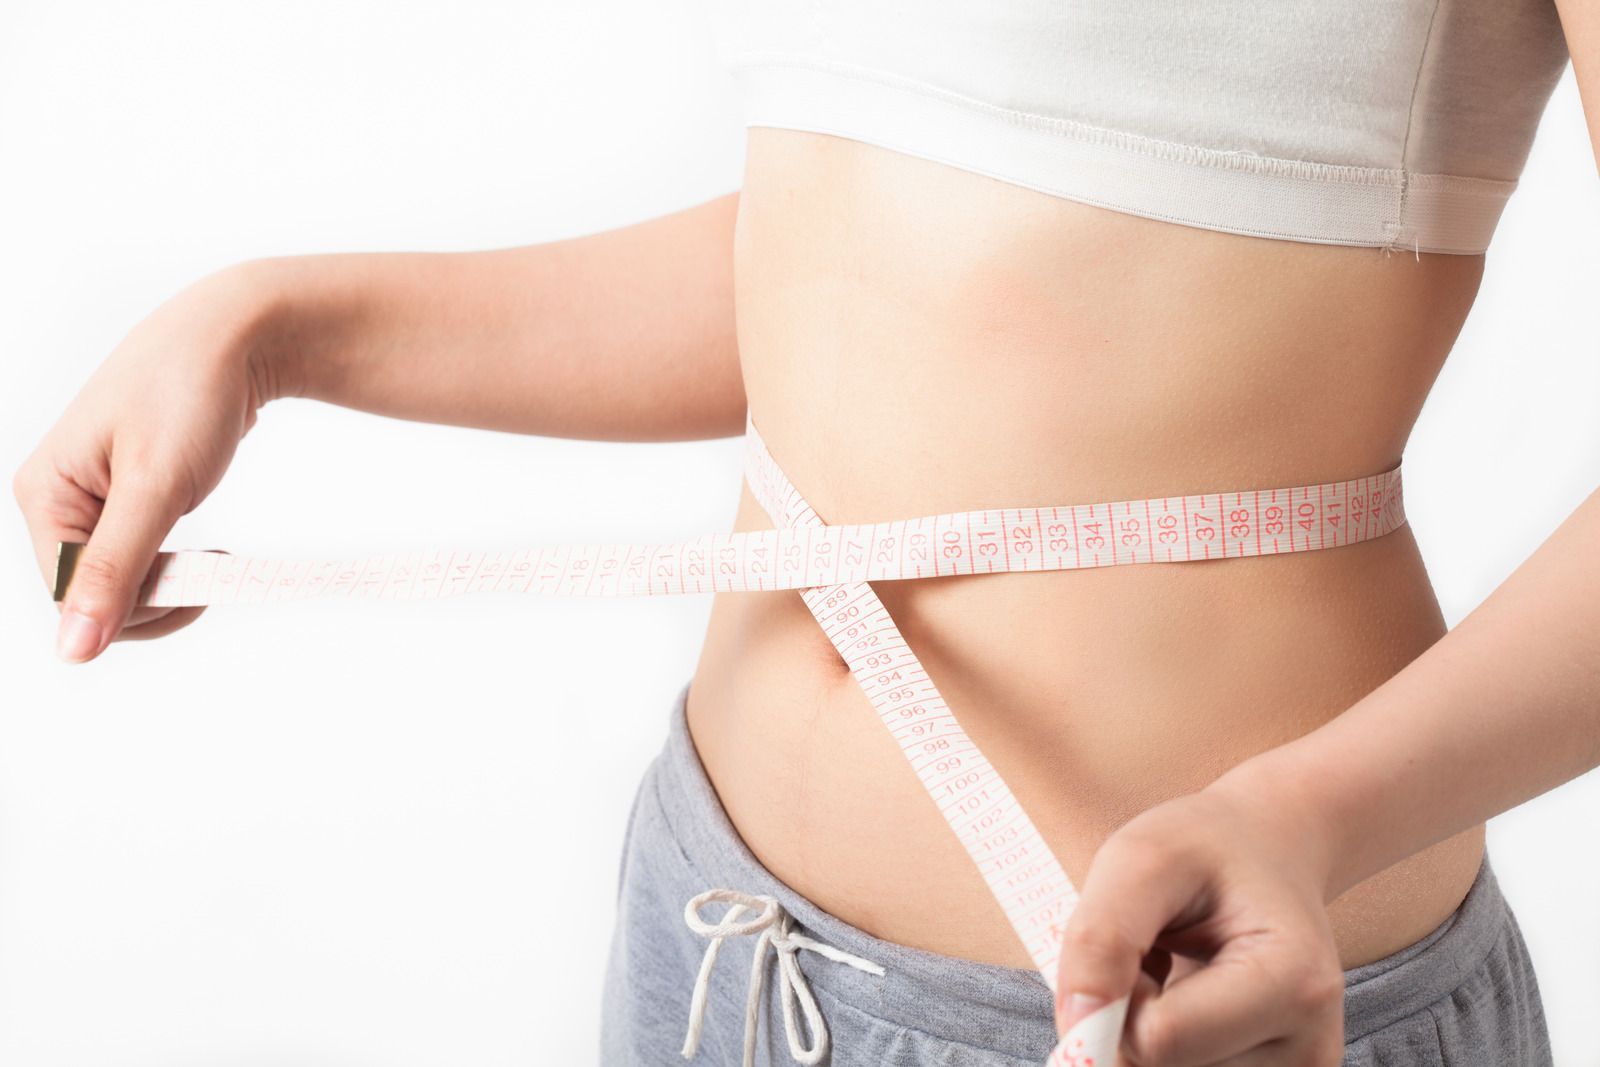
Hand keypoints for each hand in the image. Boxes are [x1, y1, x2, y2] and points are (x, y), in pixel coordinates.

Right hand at [12, 264, 288, 661]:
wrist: (235, 338)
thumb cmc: (190, 393)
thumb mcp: (155, 487)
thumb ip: (116, 570)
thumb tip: (72, 650)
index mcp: (44, 494)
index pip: (69, 596)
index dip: (134, 609)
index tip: (199, 589)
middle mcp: (56, 499)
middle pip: (92, 596)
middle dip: (155, 597)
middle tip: (215, 569)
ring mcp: (89, 500)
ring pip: (120, 584)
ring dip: (170, 585)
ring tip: (217, 561)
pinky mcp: (125, 499)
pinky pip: (140, 560)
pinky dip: (174, 568)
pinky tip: (207, 555)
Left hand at [1053, 771, 1344, 1065]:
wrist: (1269, 851)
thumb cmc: (1207, 849)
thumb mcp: (1142, 859)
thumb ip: (1102, 939)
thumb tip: (1077, 1031)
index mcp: (1294, 987)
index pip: (1156, 1039)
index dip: (1114, 995)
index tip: (1134, 939)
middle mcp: (1310, 1052)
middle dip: (1128, 1012)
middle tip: (1155, 950)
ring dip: (1144, 1026)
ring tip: (1175, 969)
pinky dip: (1161, 1044)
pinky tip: (1185, 1000)